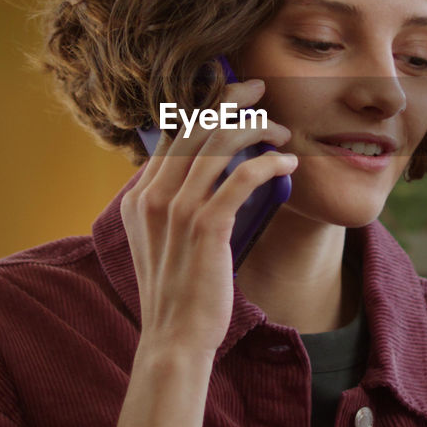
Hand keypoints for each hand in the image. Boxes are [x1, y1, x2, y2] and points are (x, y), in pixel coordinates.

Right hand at [120, 79, 297, 354]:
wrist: (174, 339)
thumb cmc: (178, 292)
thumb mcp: (162, 240)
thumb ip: (173, 204)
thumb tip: (204, 169)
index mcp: (139, 197)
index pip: (173, 133)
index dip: (205, 105)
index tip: (233, 92)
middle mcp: (153, 197)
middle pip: (195, 126)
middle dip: (230, 99)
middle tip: (259, 87)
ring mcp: (177, 211)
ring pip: (219, 143)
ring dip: (256, 128)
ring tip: (282, 129)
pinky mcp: (206, 228)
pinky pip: (242, 177)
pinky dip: (269, 162)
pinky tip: (287, 162)